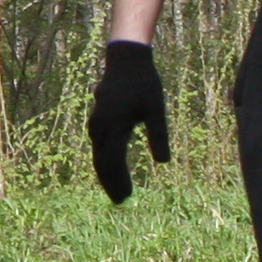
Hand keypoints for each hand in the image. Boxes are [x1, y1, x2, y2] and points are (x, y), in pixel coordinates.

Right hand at [86, 41, 169, 202]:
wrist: (126, 60)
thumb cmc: (144, 84)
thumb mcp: (156, 109)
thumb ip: (159, 136)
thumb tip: (164, 163)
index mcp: (114, 126)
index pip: (113, 162)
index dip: (119, 182)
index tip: (127, 197)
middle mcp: (100, 127)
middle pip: (102, 162)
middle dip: (111, 183)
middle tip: (121, 201)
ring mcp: (96, 123)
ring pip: (98, 155)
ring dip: (106, 174)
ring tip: (116, 189)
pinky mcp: (98, 120)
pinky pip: (98, 146)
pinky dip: (104, 161)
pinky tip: (111, 168)